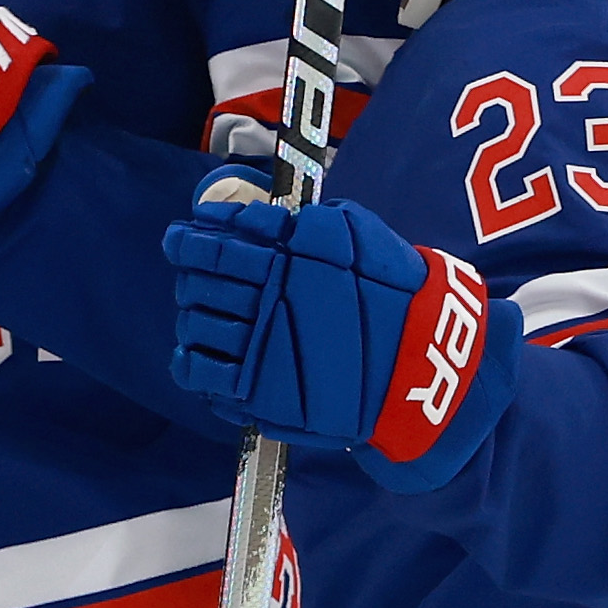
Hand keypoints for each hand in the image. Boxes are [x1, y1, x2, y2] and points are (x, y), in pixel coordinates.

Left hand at [164, 169, 520, 489]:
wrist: (425, 362)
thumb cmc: (395, 294)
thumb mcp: (355, 235)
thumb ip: (298, 225)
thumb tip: (238, 219)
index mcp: (290, 257)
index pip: (216, 244)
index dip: (191, 240)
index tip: (182, 237)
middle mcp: (271, 296)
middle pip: (200, 282)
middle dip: (193, 278)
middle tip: (196, 280)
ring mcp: (262, 345)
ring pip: (195, 322)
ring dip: (194, 314)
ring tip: (203, 314)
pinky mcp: (259, 388)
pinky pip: (199, 371)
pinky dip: (189, 358)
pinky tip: (195, 351)